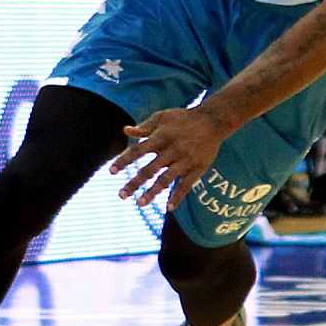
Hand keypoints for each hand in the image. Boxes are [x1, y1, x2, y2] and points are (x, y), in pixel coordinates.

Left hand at [110, 106, 233, 208]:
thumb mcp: (163, 117)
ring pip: (166, 180)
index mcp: (161, 137)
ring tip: (140, 204)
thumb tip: (126, 131)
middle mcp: (171, 150)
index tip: (111, 172)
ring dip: (152, 192)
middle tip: (121, 195)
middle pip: (149, 169)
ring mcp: (185, 161)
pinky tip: (169, 208)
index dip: (124, 160)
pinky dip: (178, 197)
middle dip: (134, 183)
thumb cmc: (185, 117)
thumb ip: (145, 127)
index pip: (138, 150)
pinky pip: (186, 185)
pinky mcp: (197, 168)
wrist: (214, 120)